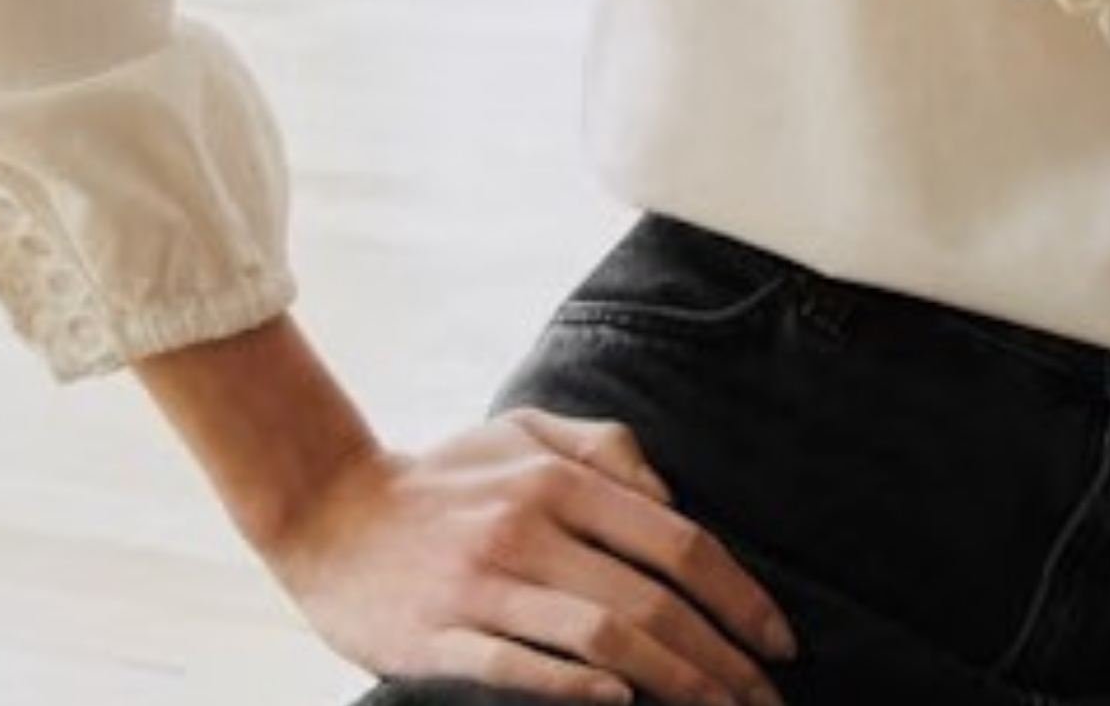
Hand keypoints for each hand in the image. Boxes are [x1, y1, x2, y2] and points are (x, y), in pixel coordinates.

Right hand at [260, 406, 800, 705]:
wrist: (330, 510)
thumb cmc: (446, 476)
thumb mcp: (526, 430)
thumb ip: (606, 450)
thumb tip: (673, 499)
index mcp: (561, 477)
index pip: (677, 541)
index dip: (738, 595)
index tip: (779, 641)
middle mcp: (532, 525)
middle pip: (652, 600)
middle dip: (722, 657)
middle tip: (766, 700)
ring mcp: (485, 583)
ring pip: (602, 638)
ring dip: (673, 682)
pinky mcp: (440, 636)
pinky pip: (520, 667)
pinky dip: (577, 688)